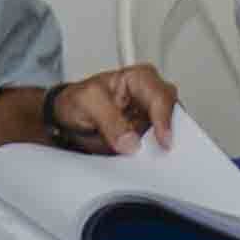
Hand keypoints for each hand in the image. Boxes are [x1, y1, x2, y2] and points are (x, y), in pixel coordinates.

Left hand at [43, 64, 175, 154]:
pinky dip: (155, 154)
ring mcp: (151, 117)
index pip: (160, 97)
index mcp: (139, 78)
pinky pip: (158, 146)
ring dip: (161, 146)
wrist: (66, 119)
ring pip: (170, 132)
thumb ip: (109, 119)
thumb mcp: (87, 103)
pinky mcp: (148, 135)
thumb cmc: (76, 102)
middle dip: (168, 132)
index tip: (163, 141)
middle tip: (161, 151)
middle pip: (173, 113)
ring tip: (152, 159)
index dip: (164, 119)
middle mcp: (150, 96)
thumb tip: (131, 142)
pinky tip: (148, 162)